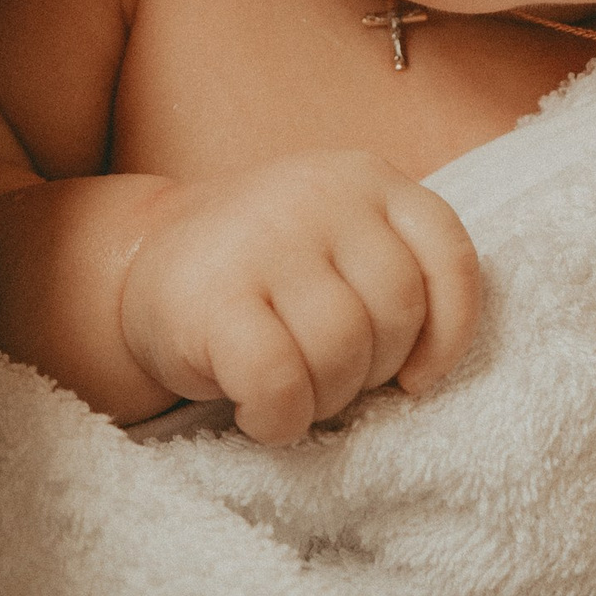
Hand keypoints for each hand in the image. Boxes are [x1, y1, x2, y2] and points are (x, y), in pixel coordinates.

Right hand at [117, 152, 481, 444]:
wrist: (145, 259)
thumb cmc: (266, 270)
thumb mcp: (341, 240)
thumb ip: (393, 271)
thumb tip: (428, 372)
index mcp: (367, 178)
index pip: (448, 253)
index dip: (450, 329)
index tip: (417, 377)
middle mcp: (321, 194)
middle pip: (396, 314)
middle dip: (372, 372)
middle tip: (327, 379)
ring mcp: (266, 238)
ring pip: (342, 351)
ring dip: (324, 400)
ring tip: (291, 391)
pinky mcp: (215, 295)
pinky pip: (281, 382)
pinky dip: (279, 417)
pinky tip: (259, 412)